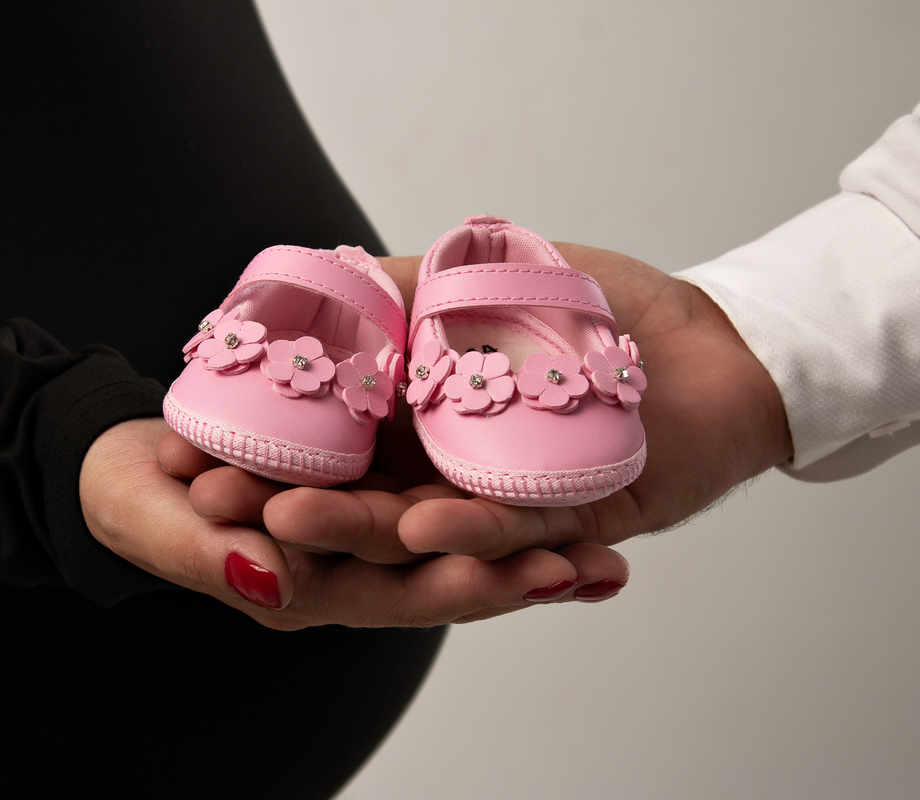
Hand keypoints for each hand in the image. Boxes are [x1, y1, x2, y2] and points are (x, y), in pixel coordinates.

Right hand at [80, 417, 629, 628]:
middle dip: (517, 573)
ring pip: (451, 544)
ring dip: (525, 546)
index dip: (465, 588)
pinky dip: (490, 494)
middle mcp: (344, 568)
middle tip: (591, 564)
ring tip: (603, 548)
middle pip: (444, 577)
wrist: (126, 455)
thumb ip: (207, 554)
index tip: (534, 574)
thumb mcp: (151, 519)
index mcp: (303, 585)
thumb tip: (273, 578)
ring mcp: (358, 533)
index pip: (398, 595)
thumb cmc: (131, 492)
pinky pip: (431, 491)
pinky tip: (553, 494)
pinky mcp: (364, 487)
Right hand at [256, 245, 791, 561]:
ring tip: (300, 527)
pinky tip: (432, 532)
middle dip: (304, 512)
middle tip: (231, 510)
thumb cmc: (607, 304)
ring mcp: (505, 506)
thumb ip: (392, 288)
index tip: (197, 471)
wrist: (722, 349)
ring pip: (433, 534)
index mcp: (414, 434)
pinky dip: (475, 533)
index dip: (266, 471)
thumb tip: (306, 291)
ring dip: (370, 533)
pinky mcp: (570, 525)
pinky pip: (518, 531)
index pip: (328, 464)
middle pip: (368, 510)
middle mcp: (449, 481)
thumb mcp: (473, 274)